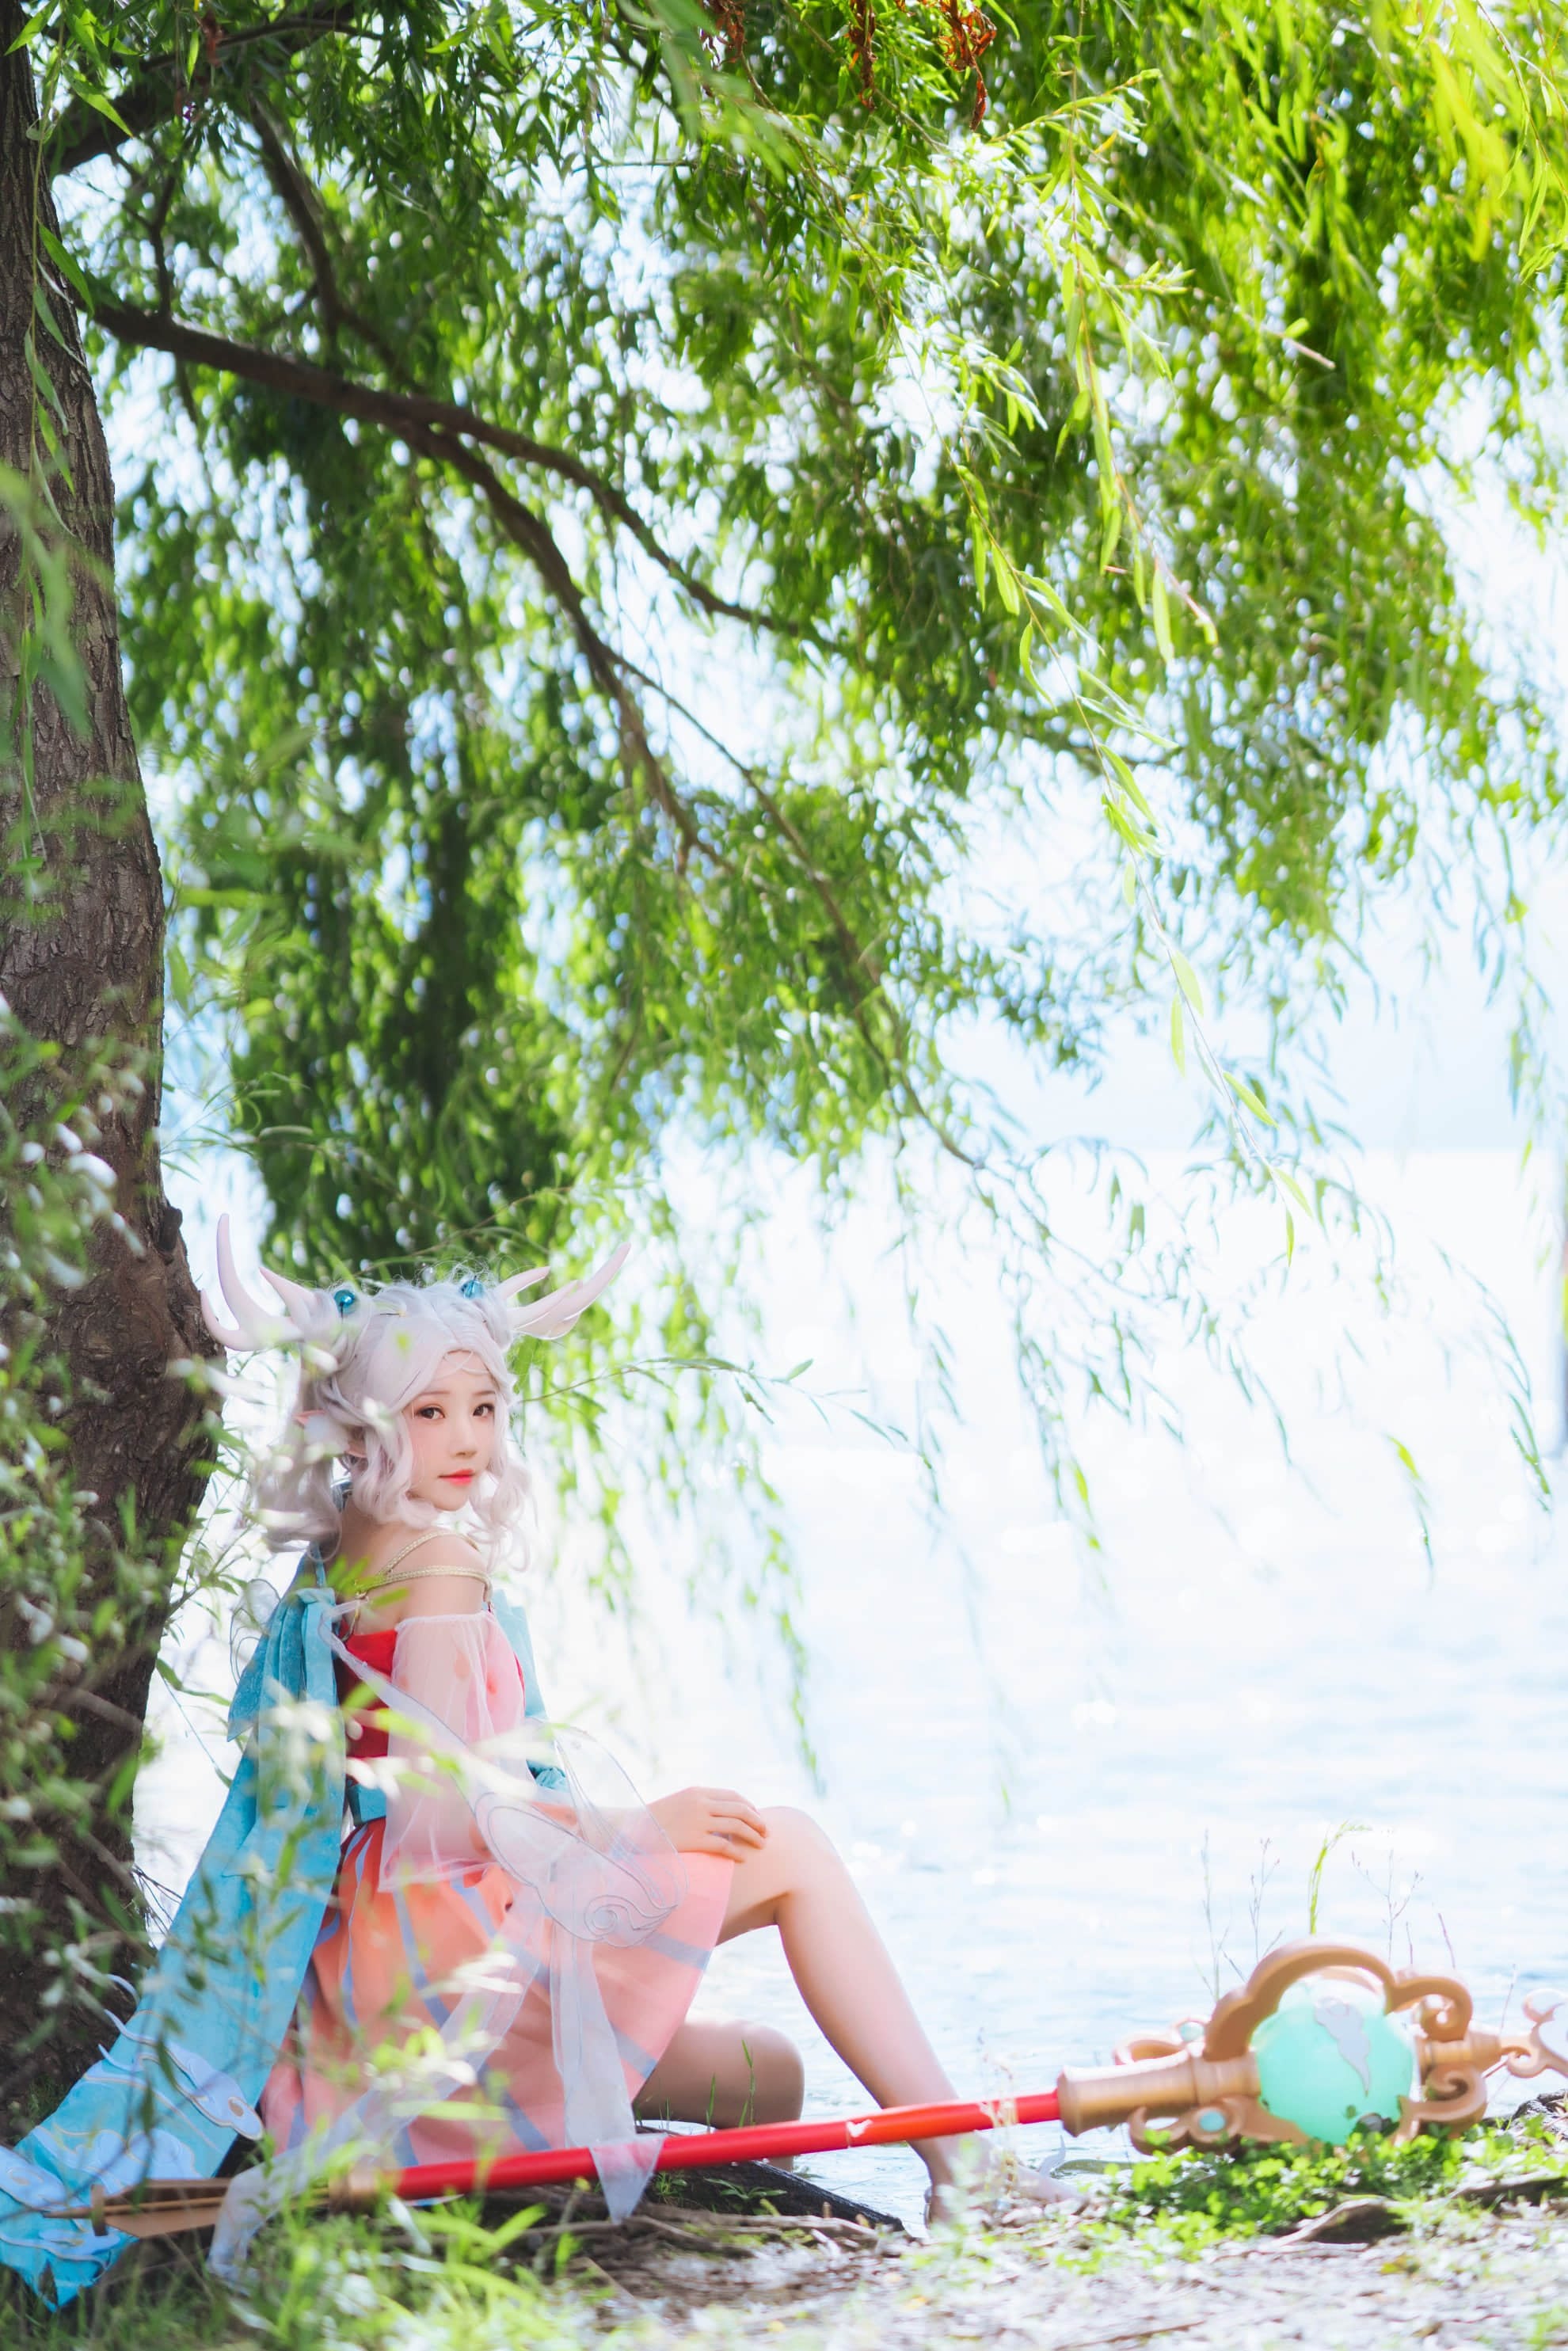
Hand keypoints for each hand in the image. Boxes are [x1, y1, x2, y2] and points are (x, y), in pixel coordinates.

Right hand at [648, 1786, 767, 1856]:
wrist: (632, 1828)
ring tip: (762, 1845)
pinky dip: (737, 1851)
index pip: (733, 1795)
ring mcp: (698, 1820)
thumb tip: (720, 1815)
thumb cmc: (654, 1819)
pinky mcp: (694, 1839)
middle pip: (740, 1808)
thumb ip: (699, 1805)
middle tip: (767, 1832)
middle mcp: (701, 1802)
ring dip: (753, 1835)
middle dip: (757, 1820)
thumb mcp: (679, 1803)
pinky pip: (723, 1844)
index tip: (757, 1816)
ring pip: (737, 1825)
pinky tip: (743, 1857)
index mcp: (698, 1791)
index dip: (749, 1806)